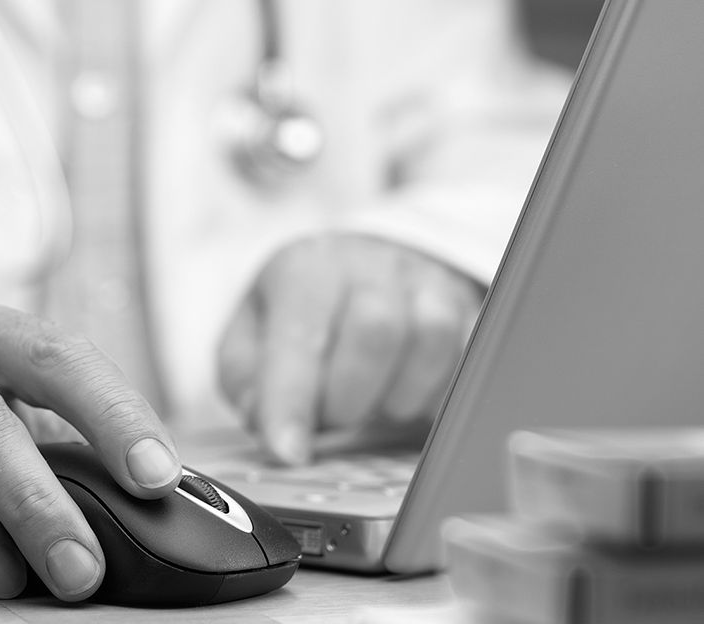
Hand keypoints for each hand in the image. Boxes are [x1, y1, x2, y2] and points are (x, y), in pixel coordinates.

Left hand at [218, 234, 482, 464]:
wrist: (359, 272)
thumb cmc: (300, 317)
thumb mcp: (250, 341)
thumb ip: (248, 383)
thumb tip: (271, 426)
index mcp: (305, 270)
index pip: (300, 335)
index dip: (292, 401)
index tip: (289, 452)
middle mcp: (369, 266)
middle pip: (376, 330)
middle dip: (349, 397)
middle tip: (333, 416)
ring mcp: (426, 283)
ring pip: (431, 339)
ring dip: (398, 396)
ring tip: (373, 403)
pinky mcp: (468, 309)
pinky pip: (470, 357)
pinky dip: (439, 394)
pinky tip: (410, 398)